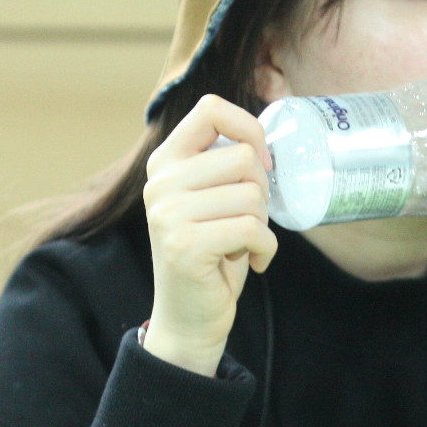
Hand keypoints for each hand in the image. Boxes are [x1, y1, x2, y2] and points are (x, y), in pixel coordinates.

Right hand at [140, 94, 277, 375]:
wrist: (189, 318)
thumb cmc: (212, 254)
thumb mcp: (211, 199)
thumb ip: (224, 165)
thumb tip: (266, 140)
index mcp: (165, 161)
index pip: (210, 109)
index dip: (248, 128)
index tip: (260, 161)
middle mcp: (160, 182)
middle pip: (243, 157)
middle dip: (262, 191)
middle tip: (249, 220)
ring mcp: (168, 213)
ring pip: (251, 195)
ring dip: (263, 224)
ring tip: (244, 242)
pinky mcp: (185, 245)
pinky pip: (252, 229)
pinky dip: (266, 248)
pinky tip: (253, 261)